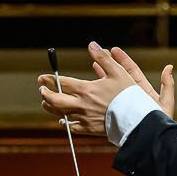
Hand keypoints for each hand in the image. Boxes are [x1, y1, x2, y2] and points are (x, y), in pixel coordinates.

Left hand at [37, 42, 172, 133]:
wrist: (135, 119)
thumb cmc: (128, 94)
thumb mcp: (118, 71)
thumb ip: (103, 58)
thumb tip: (91, 45)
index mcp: (85, 90)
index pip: (61, 83)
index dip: (49, 80)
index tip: (41, 78)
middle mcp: (81, 105)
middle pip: (55, 100)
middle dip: (46, 94)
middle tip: (41, 90)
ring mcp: (84, 118)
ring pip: (60, 114)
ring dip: (51, 108)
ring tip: (46, 103)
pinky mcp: (89, 129)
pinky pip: (72, 127)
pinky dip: (65, 123)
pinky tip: (63, 121)